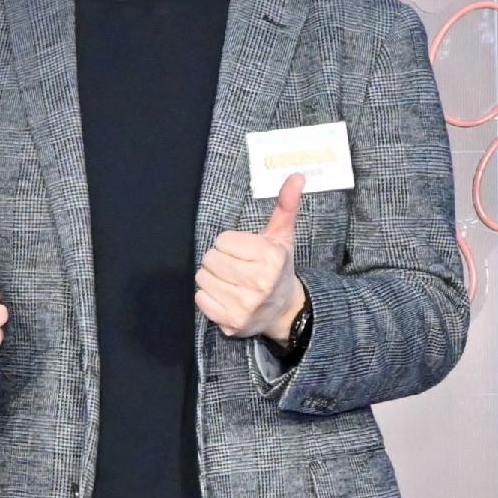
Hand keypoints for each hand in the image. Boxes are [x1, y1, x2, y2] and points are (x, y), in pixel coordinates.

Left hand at [197, 172, 310, 342]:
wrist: (284, 310)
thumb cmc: (278, 267)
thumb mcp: (282, 237)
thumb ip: (286, 205)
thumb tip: (297, 176)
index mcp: (270, 257)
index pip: (222, 241)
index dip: (230, 245)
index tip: (244, 252)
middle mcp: (259, 282)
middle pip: (210, 259)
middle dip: (219, 261)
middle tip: (236, 268)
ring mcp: (245, 305)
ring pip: (203, 278)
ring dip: (212, 278)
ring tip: (231, 282)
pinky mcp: (232, 322)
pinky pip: (200, 299)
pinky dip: (208, 297)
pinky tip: (226, 296)